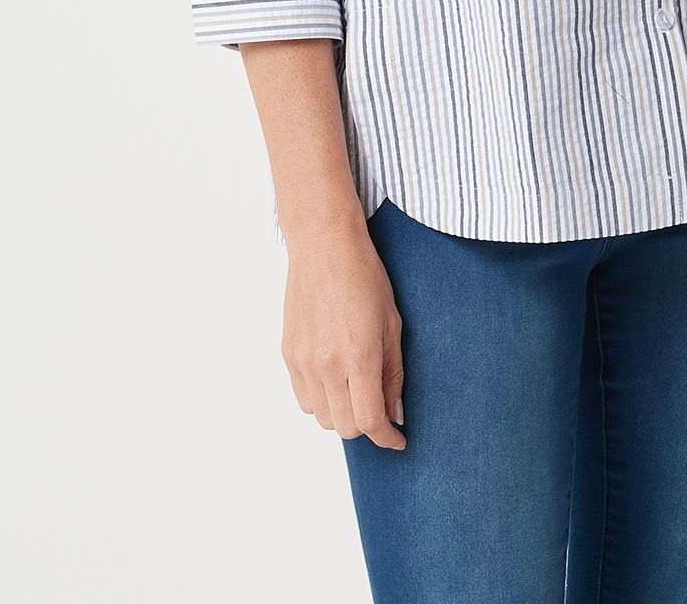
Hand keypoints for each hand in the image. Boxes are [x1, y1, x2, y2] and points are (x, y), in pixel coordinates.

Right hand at [281, 217, 407, 449]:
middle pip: (345, 426)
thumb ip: (393, 373)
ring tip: (357, 391)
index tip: (398, 439)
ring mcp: (303, 360)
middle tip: (381, 410)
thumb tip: (395, 413)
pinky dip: (321, 400)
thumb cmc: (365, 277)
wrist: (324, 247)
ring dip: (343, 414)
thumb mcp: (392, 323)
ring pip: (322, 418)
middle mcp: (327, 364)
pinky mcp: (288, 354)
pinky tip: (335, 380)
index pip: (370, 420)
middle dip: (367, 426)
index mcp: (359, 355)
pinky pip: (303, 398)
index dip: (387, 438)